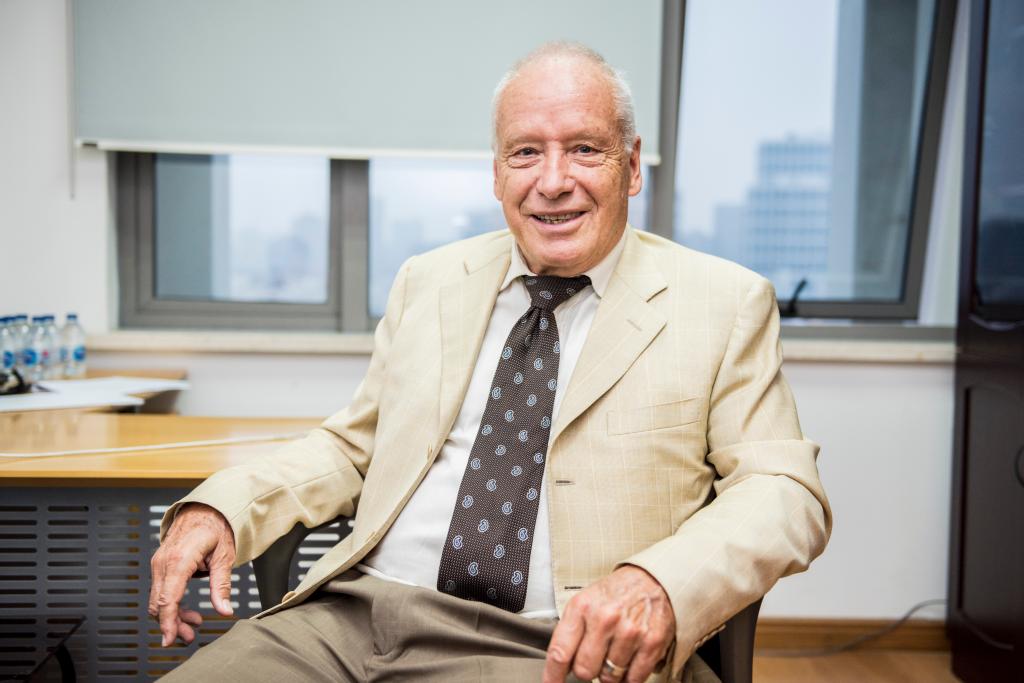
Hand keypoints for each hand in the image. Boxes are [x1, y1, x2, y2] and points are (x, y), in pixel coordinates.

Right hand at [148, 503, 235, 646]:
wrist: (204, 507)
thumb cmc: (216, 527)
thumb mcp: (225, 556)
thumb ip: (222, 585)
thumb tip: (225, 610)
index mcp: (179, 560)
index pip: (168, 599)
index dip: (168, 622)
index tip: (170, 640)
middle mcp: (163, 562)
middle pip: (159, 603)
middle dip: (172, 624)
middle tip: (189, 636)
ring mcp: (159, 562)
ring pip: (158, 599)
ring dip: (172, 615)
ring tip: (193, 624)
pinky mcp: (160, 564)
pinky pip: (161, 590)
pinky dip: (171, 603)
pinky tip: (186, 610)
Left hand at [544, 565, 674, 682]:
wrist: (652, 578)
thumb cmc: (616, 592)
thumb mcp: (586, 601)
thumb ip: (571, 631)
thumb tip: (561, 665)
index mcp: (582, 607)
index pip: (560, 652)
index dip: (553, 675)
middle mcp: (604, 618)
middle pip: (585, 670)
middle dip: (587, 669)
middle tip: (595, 656)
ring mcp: (629, 631)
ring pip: (610, 677)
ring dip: (611, 671)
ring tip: (616, 650)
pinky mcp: (652, 642)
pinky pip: (634, 679)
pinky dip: (630, 676)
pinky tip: (630, 658)